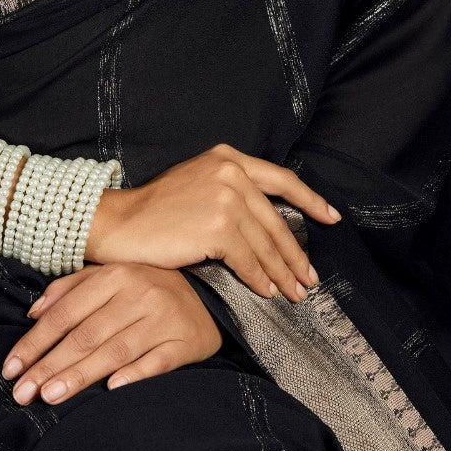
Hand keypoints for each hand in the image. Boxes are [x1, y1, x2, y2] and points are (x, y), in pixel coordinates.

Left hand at [0, 261, 222, 405]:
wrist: (209, 294)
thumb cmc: (148, 287)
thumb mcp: (110, 276)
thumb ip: (69, 289)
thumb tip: (33, 313)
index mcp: (115, 275)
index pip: (66, 312)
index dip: (36, 341)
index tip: (11, 367)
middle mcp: (138, 293)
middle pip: (86, 335)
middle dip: (50, 365)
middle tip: (22, 392)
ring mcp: (162, 318)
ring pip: (114, 350)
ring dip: (80, 375)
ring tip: (51, 396)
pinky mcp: (184, 343)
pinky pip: (156, 361)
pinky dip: (134, 374)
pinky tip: (111, 390)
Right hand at [84, 143, 340, 302]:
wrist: (119, 223)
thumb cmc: (155, 211)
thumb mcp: (198, 183)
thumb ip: (232, 192)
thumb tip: (267, 224)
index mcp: (227, 158)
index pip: (282, 179)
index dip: (310, 201)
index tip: (331, 218)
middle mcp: (231, 172)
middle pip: (277, 219)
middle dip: (296, 253)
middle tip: (309, 278)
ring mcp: (226, 198)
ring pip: (266, 243)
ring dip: (283, 272)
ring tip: (294, 292)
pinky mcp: (218, 227)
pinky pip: (249, 260)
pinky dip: (260, 279)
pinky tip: (266, 292)